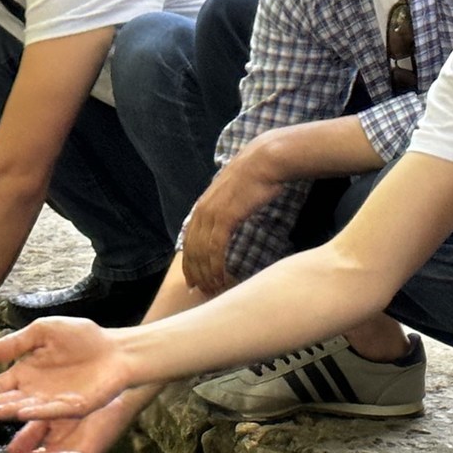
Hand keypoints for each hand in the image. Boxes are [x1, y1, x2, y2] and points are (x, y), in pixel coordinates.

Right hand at [0, 316, 131, 422]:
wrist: (116, 349)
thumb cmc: (82, 338)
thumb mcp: (44, 331)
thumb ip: (17, 342)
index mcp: (28, 372)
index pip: (2, 384)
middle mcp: (37, 391)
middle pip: (11, 399)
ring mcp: (55, 401)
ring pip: (27, 408)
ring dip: (10, 410)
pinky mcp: (74, 407)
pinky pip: (53, 411)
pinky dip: (38, 412)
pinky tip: (22, 412)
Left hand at [181, 144, 282, 295]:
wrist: (264, 161)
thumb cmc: (256, 177)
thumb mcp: (234, 194)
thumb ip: (226, 208)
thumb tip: (228, 221)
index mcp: (202, 206)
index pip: (189, 241)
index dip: (189, 263)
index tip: (193, 280)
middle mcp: (202, 210)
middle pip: (191, 250)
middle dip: (195, 274)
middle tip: (202, 292)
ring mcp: (211, 214)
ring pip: (201, 253)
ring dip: (206, 274)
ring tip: (213, 290)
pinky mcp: (225, 217)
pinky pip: (215, 248)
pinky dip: (216, 267)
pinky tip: (221, 278)